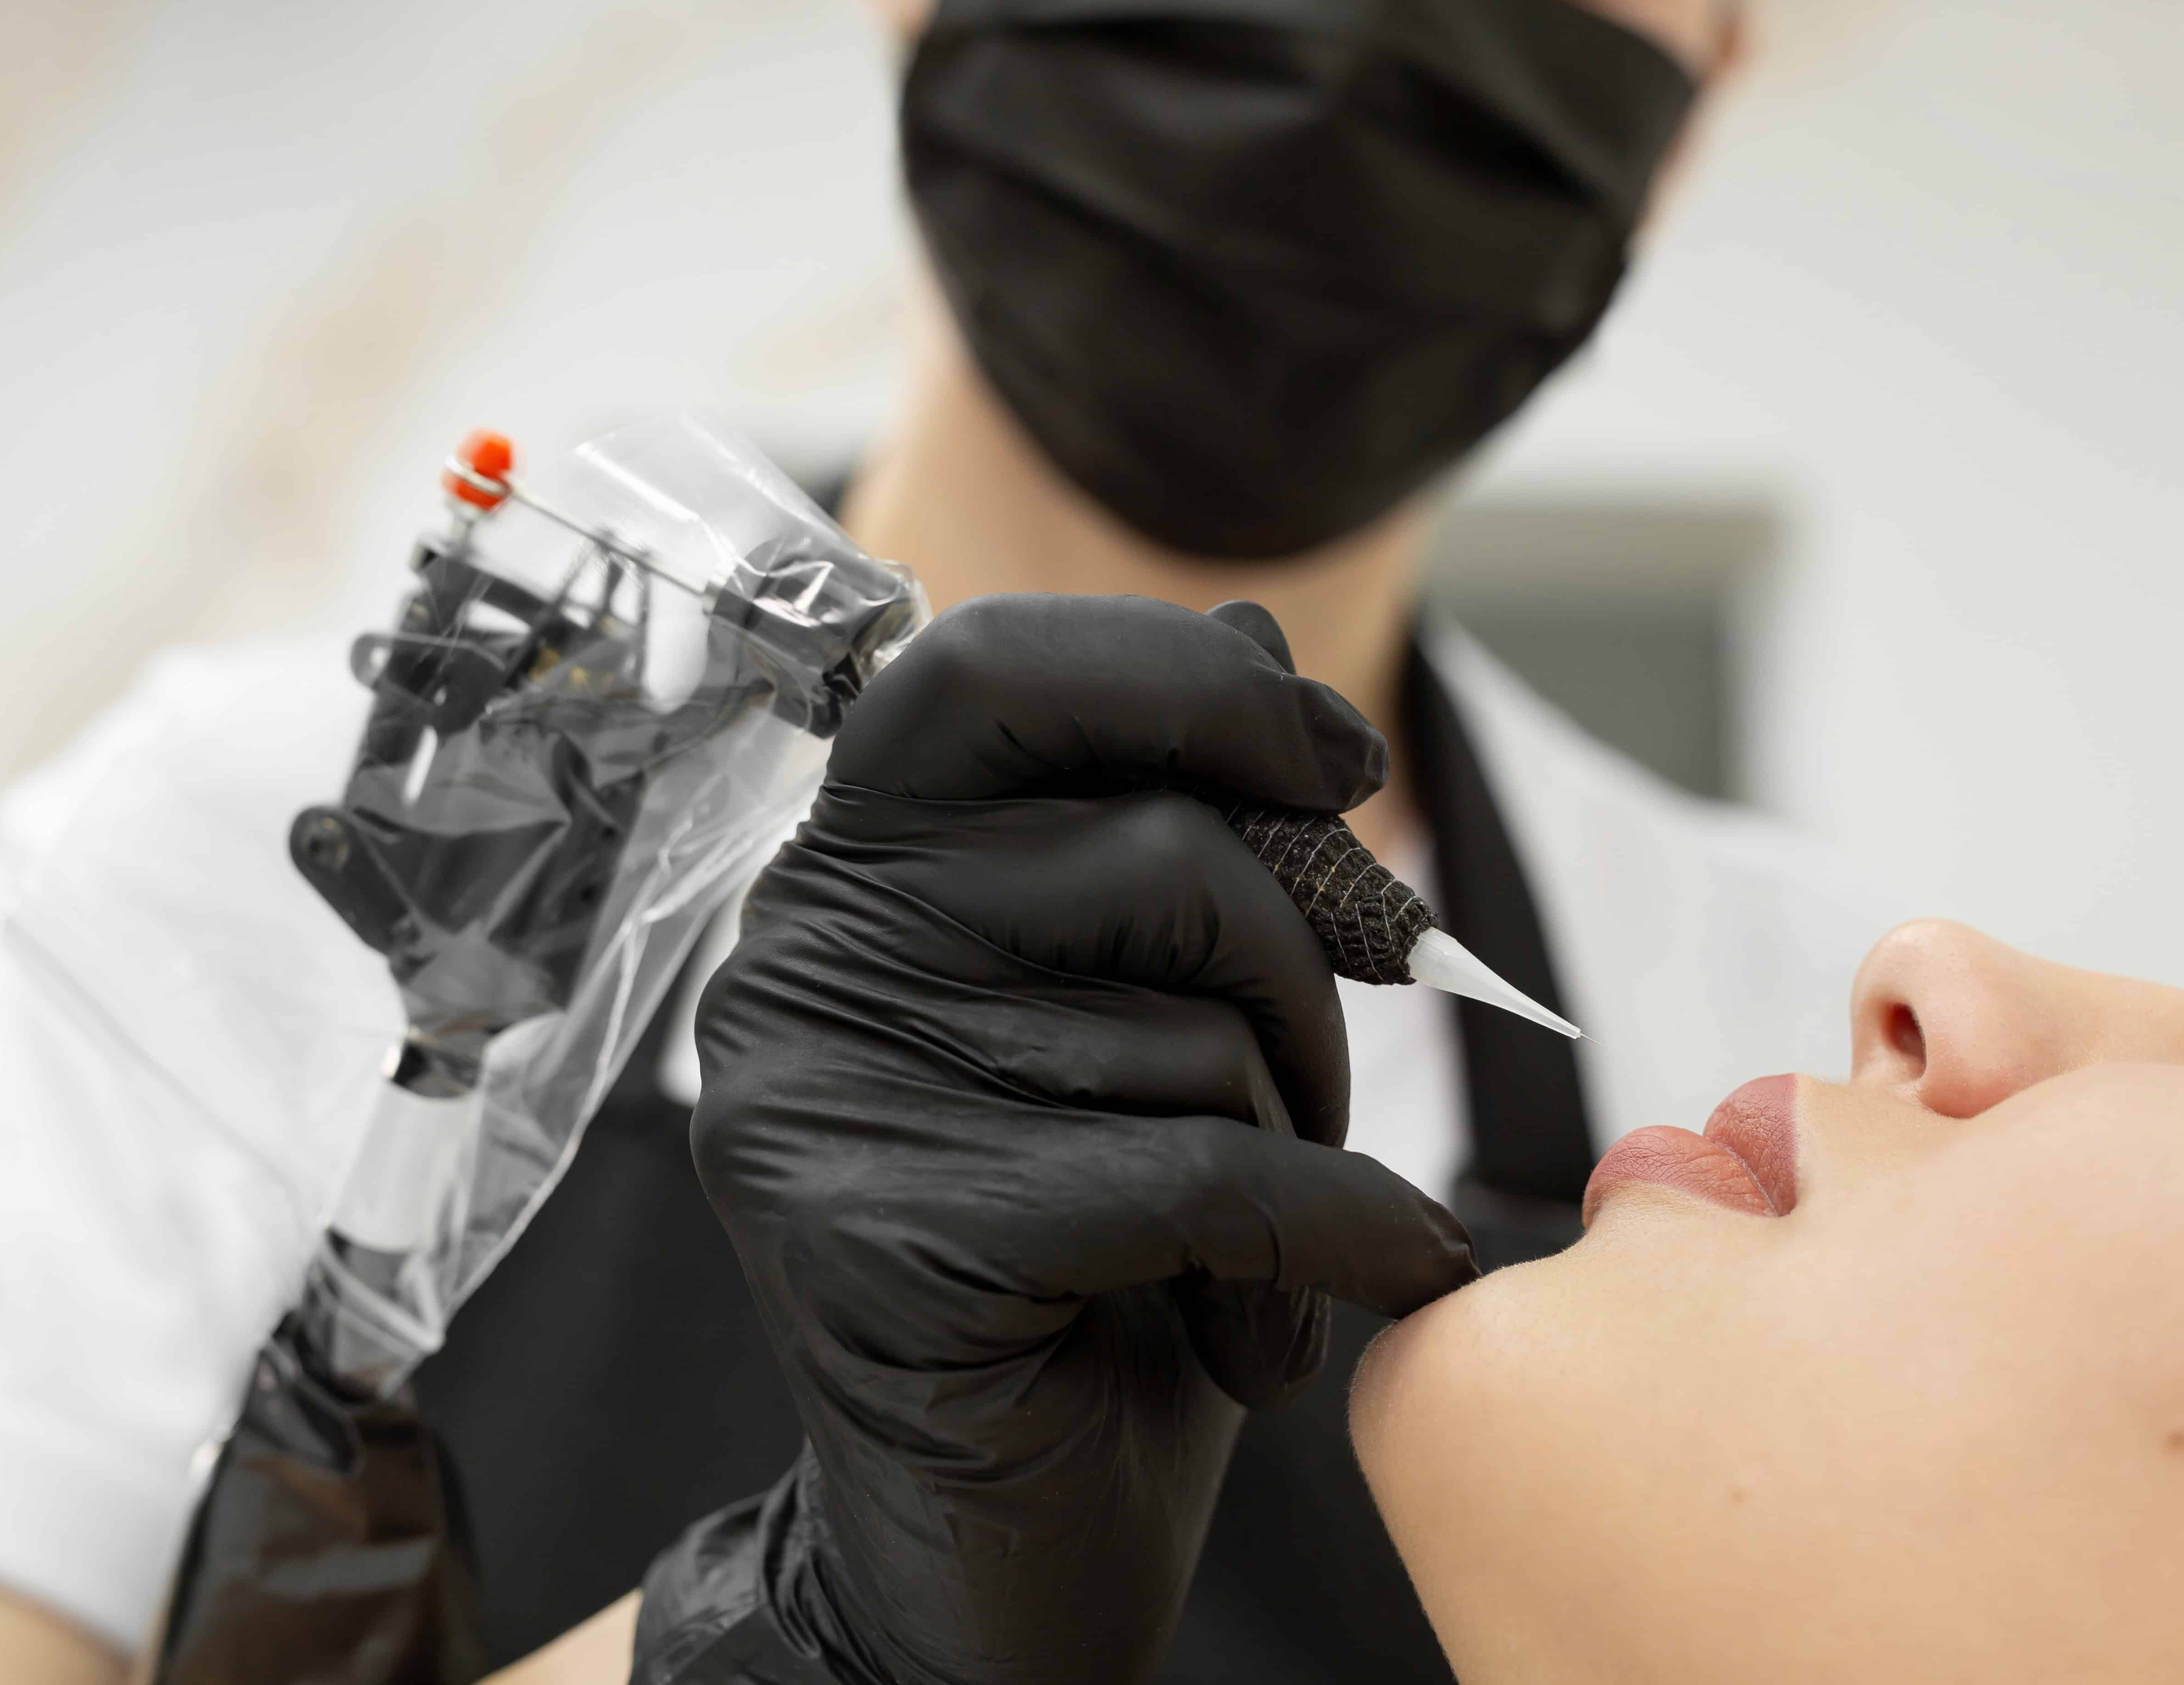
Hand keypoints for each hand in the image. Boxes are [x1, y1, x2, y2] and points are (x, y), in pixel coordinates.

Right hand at [640, 594, 1476, 1684]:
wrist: (999, 1546)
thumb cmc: (1097, 1269)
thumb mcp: (1151, 1021)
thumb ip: (1179, 823)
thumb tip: (1261, 637)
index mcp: (856, 866)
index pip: (992, 669)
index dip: (1188, 683)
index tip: (1337, 765)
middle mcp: (804, 954)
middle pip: (1154, 852)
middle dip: (1306, 978)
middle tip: (1313, 1100)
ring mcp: (820, 1098)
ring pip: (1191, 1028)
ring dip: (1299, 1142)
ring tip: (1263, 1245)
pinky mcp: (872, 1243)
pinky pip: (1195, 1178)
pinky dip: (1335, 1234)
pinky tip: (1379, 1283)